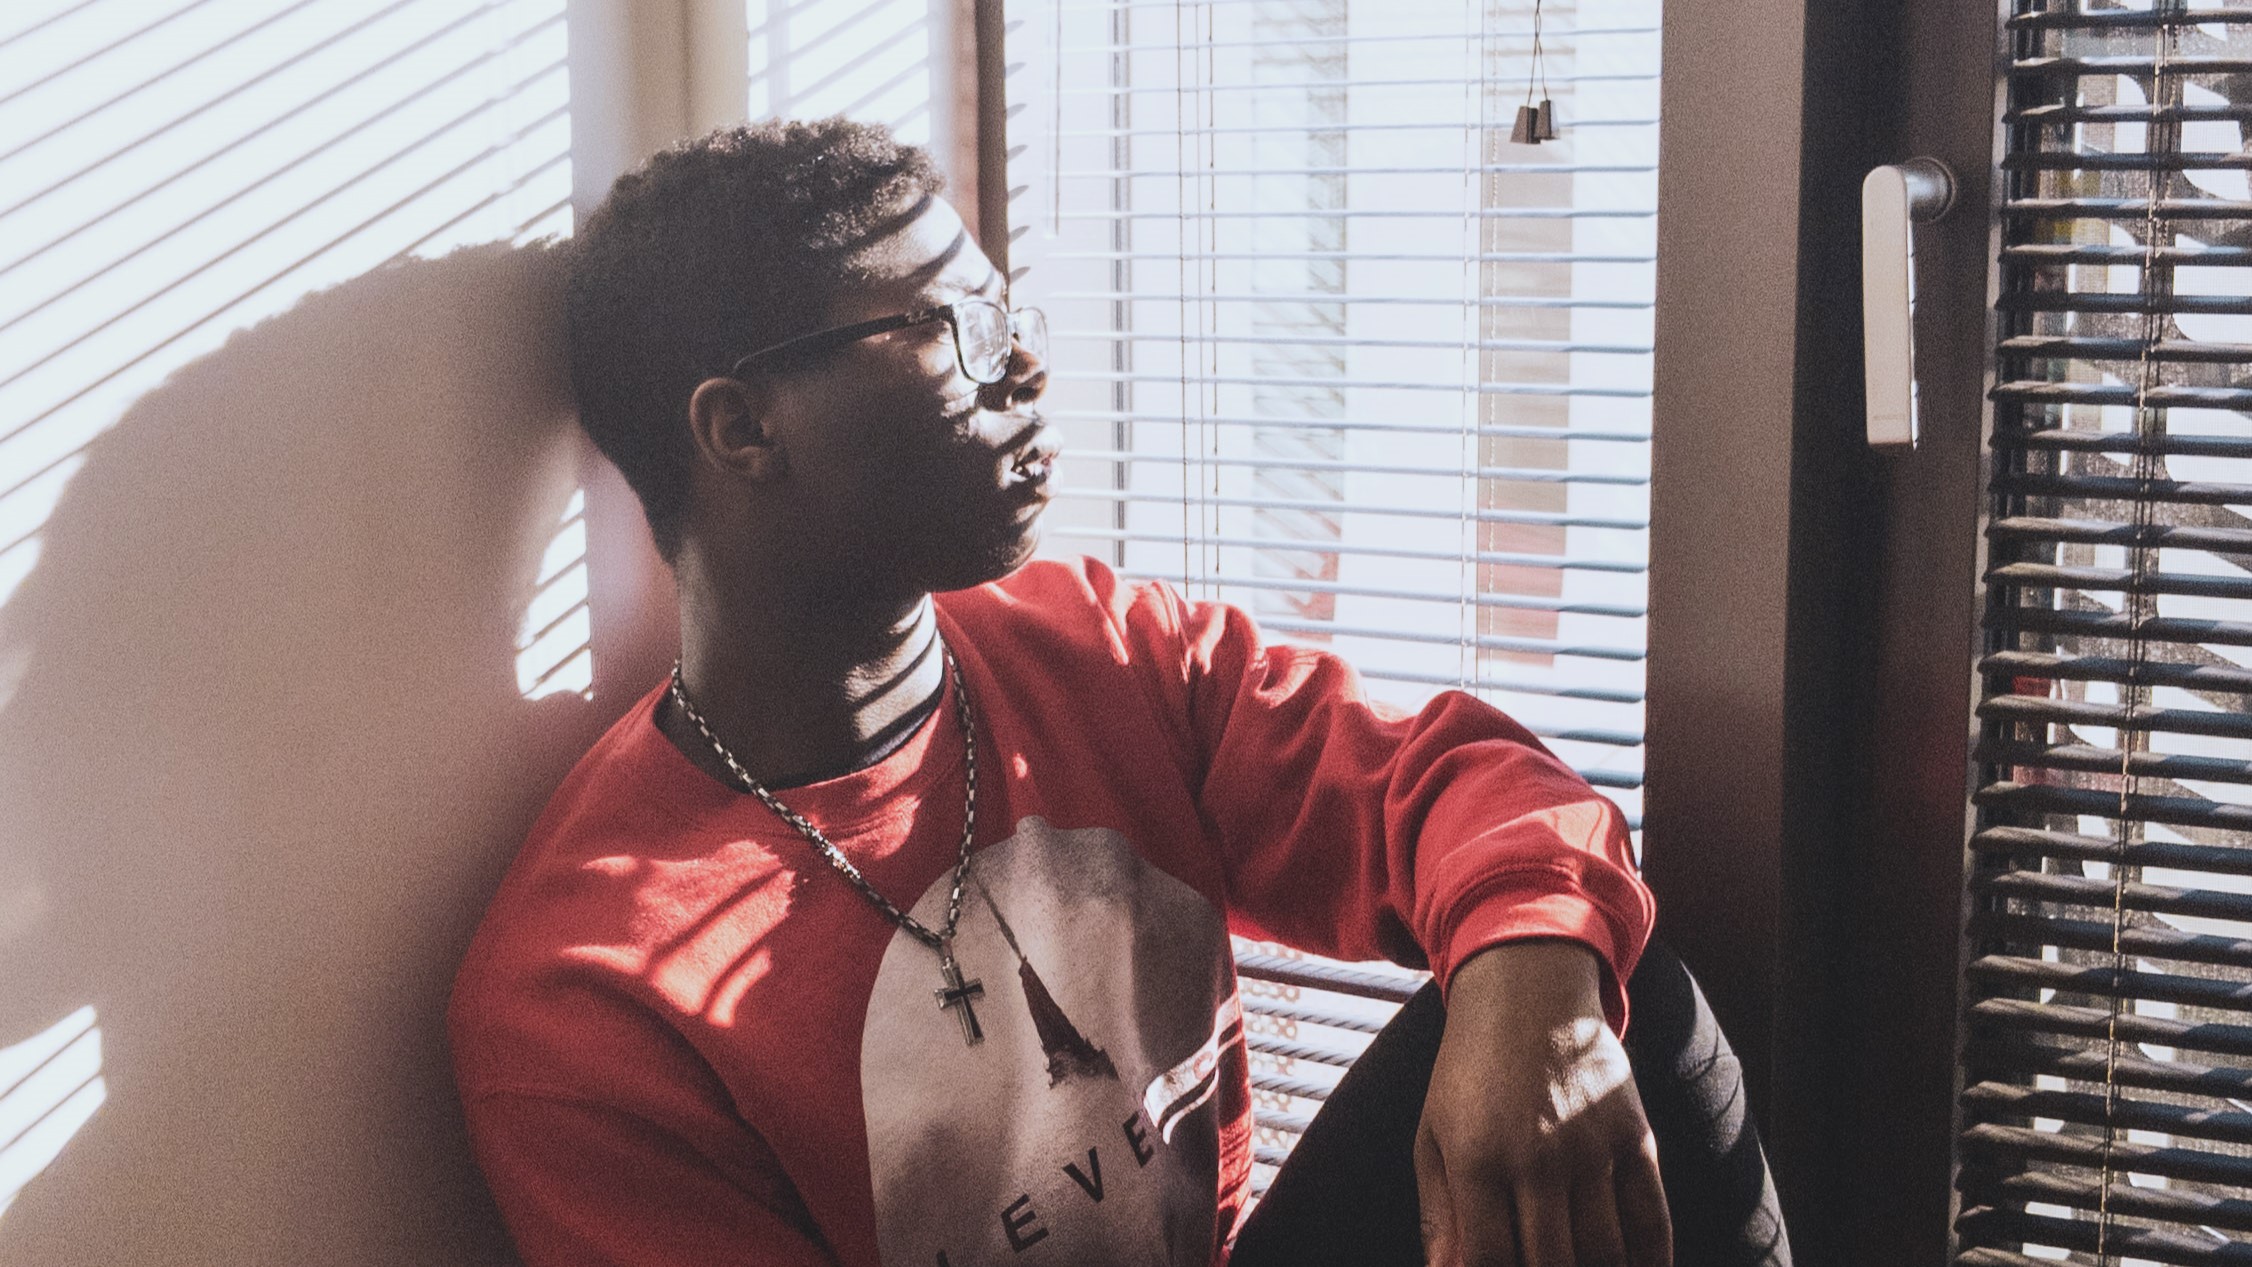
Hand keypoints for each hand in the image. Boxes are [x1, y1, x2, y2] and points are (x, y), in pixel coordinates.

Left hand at [1415, 940, 1670, 1266]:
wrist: (1529, 993)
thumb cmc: (1470, 1074)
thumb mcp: (1434, 1136)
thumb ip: (1440, 1216)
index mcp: (1477, 1160)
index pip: (1489, 1261)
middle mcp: (1537, 1158)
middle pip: (1551, 1265)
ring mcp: (1592, 1148)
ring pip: (1603, 1253)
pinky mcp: (1634, 1136)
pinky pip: (1652, 1219)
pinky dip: (1651, 1261)